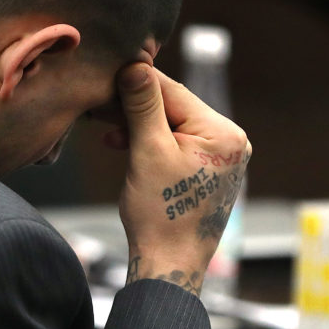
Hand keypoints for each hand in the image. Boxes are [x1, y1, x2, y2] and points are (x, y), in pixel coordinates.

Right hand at [115, 63, 251, 295]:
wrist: (169, 262)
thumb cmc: (160, 213)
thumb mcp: (147, 151)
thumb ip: (143, 106)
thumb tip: (135, 66)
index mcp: (223, 133)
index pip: (173, 91)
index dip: (135, 81)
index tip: (105, 74)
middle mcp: (230, 141)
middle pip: (172, 107)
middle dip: (133, 106)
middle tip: (98, 105)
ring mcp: (220, 157)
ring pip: (170, 124)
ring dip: (136, 124)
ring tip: (105, 129)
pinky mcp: (205, 169)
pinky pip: (173, 142)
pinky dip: (147, 141)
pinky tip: (121, 144)